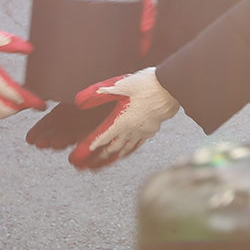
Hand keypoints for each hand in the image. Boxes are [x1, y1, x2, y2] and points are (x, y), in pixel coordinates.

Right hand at [0, 27, 45, 120]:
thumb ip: (9, 42)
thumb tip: (29, 48)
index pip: (16, 96)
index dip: (32, 100)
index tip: (42, 102)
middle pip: (8, 111)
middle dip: (21, 108)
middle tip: (33, 101)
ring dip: (10, 110)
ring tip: (20, 100)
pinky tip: (4, 98)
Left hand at [32, 67, 178, 169]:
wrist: (172, 87)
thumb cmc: (146, 85)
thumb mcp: (119, 85)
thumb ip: (98, 94)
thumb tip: (79, 101)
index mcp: (120, 121)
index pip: (99, 139)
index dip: (86, 149)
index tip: (77, 158)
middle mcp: (130, 130)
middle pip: (111, 148)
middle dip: (98, 157)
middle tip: (86, 165)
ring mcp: (142, 132)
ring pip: (124, 149)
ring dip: (112, 157)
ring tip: (103, 163)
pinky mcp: (151, 129)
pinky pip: (136, 145)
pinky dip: (127, 151)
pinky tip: (126, 151)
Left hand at [90, 0, 156, 54]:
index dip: (148, 15)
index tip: (144, 29)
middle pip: (148, 13)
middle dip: (147, 32)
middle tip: (141, 51)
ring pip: (141, 16)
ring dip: (141, 34)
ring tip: (136, 52)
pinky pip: (132, 15)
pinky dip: (132, 29)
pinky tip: (126, 41)